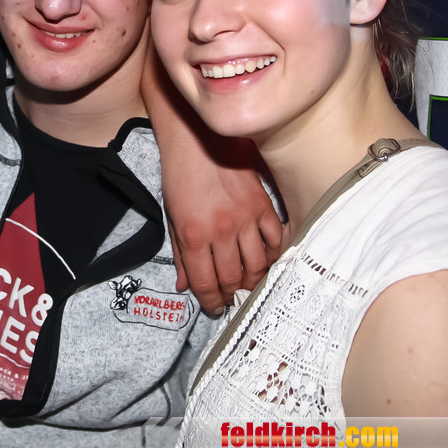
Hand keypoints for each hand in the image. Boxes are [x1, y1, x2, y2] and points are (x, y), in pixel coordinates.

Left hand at [163, 133, 284, 312]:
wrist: (196, 140)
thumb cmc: (180, 176)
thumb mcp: (171, 217)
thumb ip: (180, 254)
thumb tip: (184, 285)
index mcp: (194, 235)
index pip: (206, 283)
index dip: (211, 301)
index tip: (214, 307)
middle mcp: (221, 230)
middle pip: (233, 279)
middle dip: (231, 295)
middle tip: (231, 298)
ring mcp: (245, 218)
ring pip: (257, 265)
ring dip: (253, 280)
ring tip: (248, 283)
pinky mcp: (263, 205)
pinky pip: (275, 239)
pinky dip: (273, 254)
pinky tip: (266, 259)